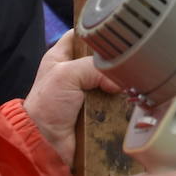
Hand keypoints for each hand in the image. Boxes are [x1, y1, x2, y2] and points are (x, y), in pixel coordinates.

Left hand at [22, 30, 120, 166]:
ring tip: (130, 85)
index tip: (114, 30)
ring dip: (119, 86)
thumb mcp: (66, 74)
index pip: (80, 35)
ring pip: (112, 82)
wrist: (46, 144)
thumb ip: (93, 68)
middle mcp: (75, 73)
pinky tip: (127, 102)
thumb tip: (118, 80)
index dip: (95, 31)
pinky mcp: (97, 111)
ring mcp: (87, 93)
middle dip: (113, 62)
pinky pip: (115, 103)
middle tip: (127, 62)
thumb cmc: (46, 107)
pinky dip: (120, 104)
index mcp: (61, 57)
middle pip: (101, 59)